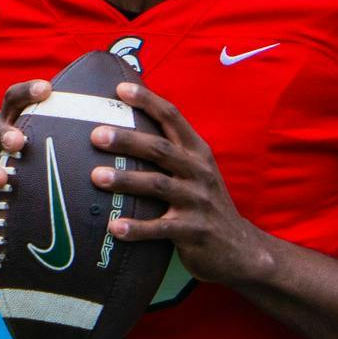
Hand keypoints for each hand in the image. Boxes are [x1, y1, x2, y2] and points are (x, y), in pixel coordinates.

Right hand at [0, 80, 49, 235]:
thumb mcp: (27, 151)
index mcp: (4, 126)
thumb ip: (56, 141)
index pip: (12, 101)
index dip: (27, 92)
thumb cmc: (10, 167)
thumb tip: (108, 132)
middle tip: (19, 140)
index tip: (47, 88)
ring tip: (1, 180)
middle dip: (2, 132)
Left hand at [88, 82, 276, 286]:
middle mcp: (199, 172)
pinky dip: (136, 228)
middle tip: (96, 134)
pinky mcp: (194, 232)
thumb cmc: (206, 206)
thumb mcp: (197, 173)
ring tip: (96, 176)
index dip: (147, 101)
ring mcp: (198, 202)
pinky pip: (161, 229)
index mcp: (198, 153)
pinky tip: (114, 227)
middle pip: (160, 149)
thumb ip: (171, 153)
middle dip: (128, 139)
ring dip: (126, 179)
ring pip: (158, 185)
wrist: (241, 249)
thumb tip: (125, 130)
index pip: (173, 118)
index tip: (120, 88)